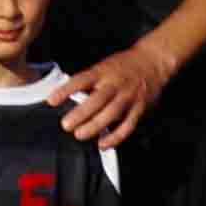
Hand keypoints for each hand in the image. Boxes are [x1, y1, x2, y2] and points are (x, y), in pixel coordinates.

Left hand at [59, 40, 174, 146]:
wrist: (153, 62)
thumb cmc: (124, 65)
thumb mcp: (103, 67)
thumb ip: (88, 81)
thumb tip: (68, 95)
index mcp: (103, 72)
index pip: (82, 80)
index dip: (66, 90)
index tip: (52, 100)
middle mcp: (116, 84)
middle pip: (98, 100)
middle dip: (81, 113)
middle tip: (66, 124)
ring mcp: (128, 96)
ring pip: (112, 113)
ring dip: (95, 126)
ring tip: (80, 134)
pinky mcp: (139, 108)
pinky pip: (127, 125)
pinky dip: (115, 136)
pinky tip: (103, 144)